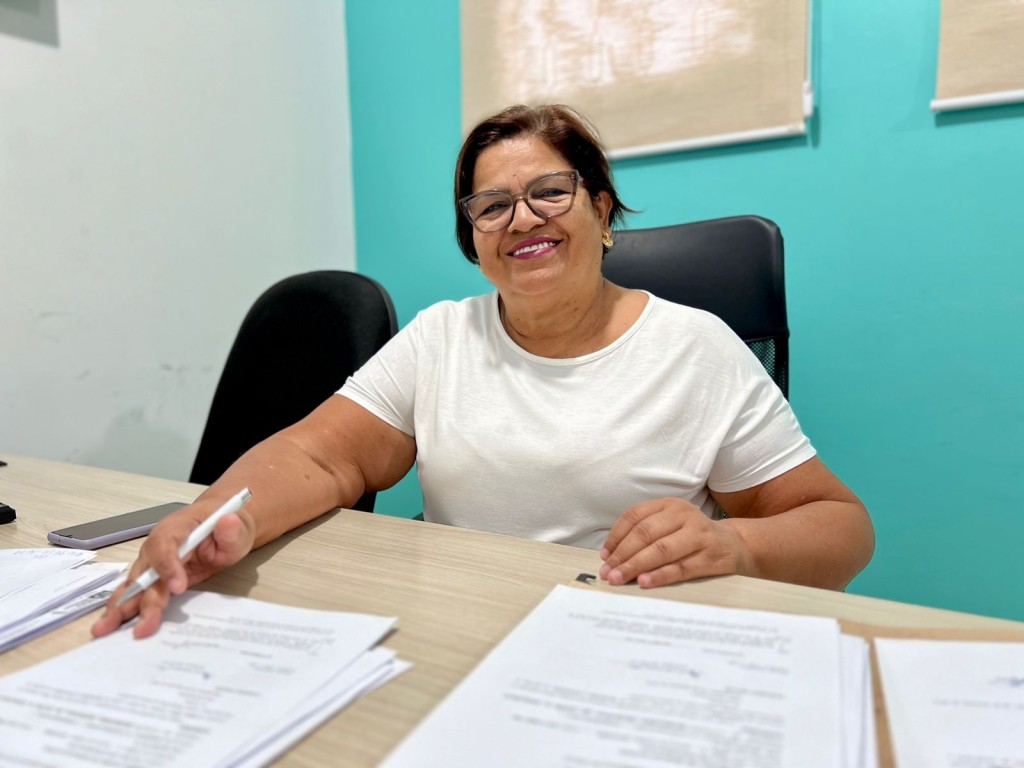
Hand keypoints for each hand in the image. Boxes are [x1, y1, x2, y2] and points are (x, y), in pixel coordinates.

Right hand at [91, 501, 253, 638]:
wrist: (222, 526)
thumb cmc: (227, 525)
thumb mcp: (238, 527)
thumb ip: (232, 529)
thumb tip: (228, 522)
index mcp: (177, 527)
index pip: (165, 544)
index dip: (167, 565)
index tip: (178, 588)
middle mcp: (157, 545)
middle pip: (145, 571)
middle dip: (140, 599)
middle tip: (142, 626)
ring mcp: (152, 562)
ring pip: (133, 585)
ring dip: (120, 608)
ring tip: (104, 630)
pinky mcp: (154, 578)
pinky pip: (137, 593)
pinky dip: (124, 610)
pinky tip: (113, 626)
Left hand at [599, 498, 749, 587]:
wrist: (735, 544)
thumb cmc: (692, 536)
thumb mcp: (670, 524)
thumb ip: (645, 534)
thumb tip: (612, 556)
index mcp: (669, 505)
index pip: (635, 517)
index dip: (616, 536)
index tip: (604, 555)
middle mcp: (684, 515)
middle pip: (645, 534)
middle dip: (622, 555)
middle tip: (608, 572)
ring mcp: (699, 535)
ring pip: (661, 550)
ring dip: (636, 566)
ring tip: (619, 578)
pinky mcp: (710, 557)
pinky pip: (681, 568)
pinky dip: (660, 576)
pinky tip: (644, 582)